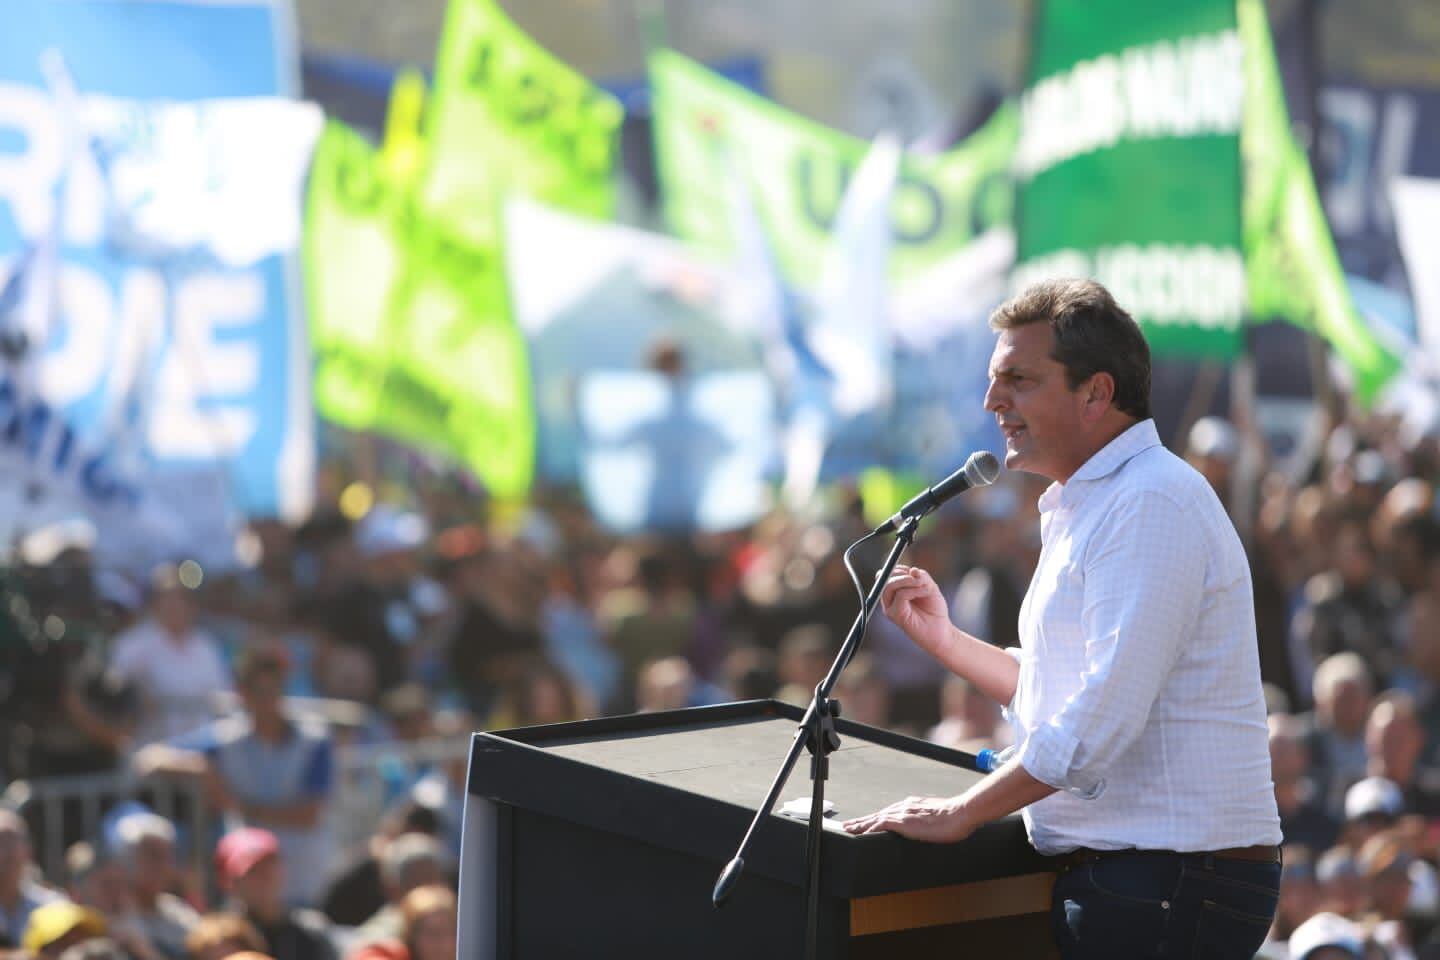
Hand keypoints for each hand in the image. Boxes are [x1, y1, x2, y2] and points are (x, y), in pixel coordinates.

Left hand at [841, 795, 974, 843]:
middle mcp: (904, 807)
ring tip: (848, 829)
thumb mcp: (938, 818)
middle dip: (863, 820)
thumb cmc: (956, 818)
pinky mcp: (903, 822)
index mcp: (912, 806)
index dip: (875, 817)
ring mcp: (903, 813)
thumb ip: (929, 821)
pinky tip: (860, 834)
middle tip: (849, 825)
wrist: (961, 813)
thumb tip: (929, 828)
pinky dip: (868, 829)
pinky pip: (880, 826)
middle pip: (878, 814)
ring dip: (860, 824)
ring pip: (875, 819)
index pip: (889, 812)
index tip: (866, 821)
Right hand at [880, 565, 953, 657]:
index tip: (915, 572)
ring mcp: (890, 607)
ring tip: (925, 586)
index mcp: (895, 591)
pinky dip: (914, 590)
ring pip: (890, 585)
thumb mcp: (930, 587)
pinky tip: (925, 592)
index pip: (888, 574)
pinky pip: (900, 595)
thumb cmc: (934, 610)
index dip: (900, 569)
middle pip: (885, 578)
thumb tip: (912, 570)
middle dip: (903, 574)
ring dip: (909, 581)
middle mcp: (889, 599)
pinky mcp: (895, 615)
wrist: (941, 631)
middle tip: (921, 579)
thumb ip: (922, 577)